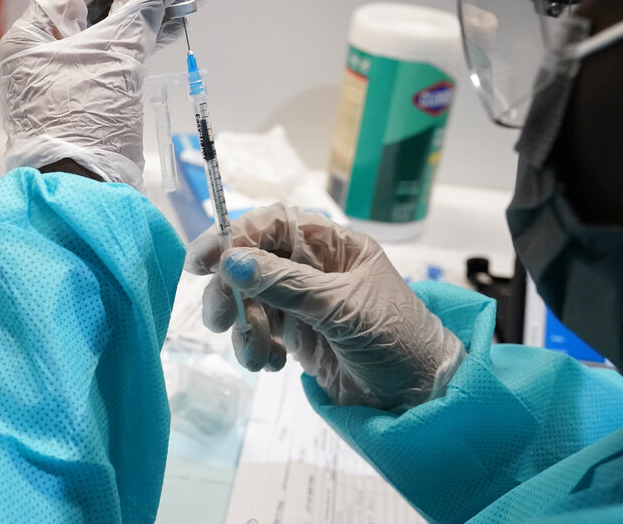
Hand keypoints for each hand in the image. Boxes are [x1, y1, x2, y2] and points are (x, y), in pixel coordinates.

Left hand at [0, 0, 214, 189]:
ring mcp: (76, 71)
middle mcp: (51, 46)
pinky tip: (185, 14)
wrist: (83, 197)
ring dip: (161, 1)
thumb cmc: (83, 125)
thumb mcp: (114, 56)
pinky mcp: (100, 93)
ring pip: (122, 22)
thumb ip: (142, 3)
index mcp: (37, 31)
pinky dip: (156, 31)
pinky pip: (129, 49)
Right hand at [185, 204, 465, 412]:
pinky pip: (259, 332)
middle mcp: (314, 267)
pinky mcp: (298, 336)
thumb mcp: (341, 308)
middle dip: (231, 291)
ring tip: (259, 357)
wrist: (419, 398)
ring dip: (244, 328)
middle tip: (221, 320)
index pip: (272, 225)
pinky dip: (256, 348)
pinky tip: (275, 365)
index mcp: (332, 245)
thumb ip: (286, 284)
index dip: (234, 236)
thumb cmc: (395, 339)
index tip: (203, 262)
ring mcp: (303, 302)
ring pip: (250, 300)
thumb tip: (232, 261)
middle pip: (251, 262)